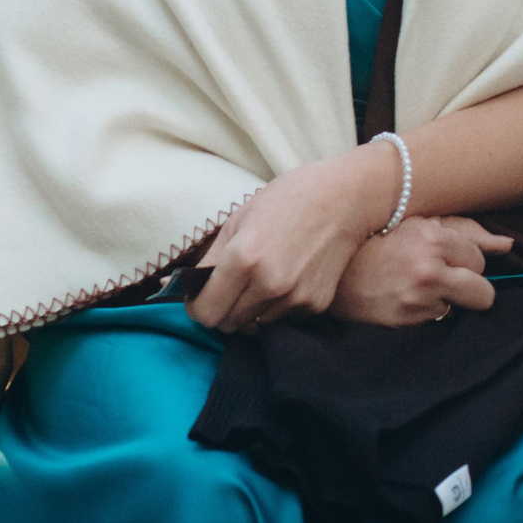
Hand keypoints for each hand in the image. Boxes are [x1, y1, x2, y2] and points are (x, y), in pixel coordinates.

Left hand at [189, 139, 400, 333]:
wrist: (347, 197)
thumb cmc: (290, 198)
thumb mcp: (240, 218)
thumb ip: (209, 258)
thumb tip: (175, 286)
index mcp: (243, 258)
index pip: (205, 313)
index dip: (196, 307)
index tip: (199, 297)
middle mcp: (268, 284)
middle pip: (226, 324)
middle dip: (221, 310)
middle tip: (229, 287)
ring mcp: (294, 298)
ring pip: (253, 324)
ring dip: (249, 309)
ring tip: (262, 278)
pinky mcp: (314, 305)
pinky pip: (281, 318)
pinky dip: (276, 306)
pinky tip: (287, 277)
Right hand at [331, 216, 513, 326]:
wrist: (338, 268)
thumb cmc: (384, 239)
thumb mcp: (423, 225)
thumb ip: (468, 233)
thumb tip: (508, 245)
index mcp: (434, 239)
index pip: (479, 261)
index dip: (466, 261)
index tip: (448, 258)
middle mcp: (428, 270)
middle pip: (483, 294)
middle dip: (472, 289)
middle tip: (448, 279)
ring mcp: (416, 299)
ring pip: (458, 308)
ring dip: (445, 299)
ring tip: (418, 285)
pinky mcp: (405, 321)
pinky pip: (434, 320)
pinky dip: (425, 311)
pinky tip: (406, 296)